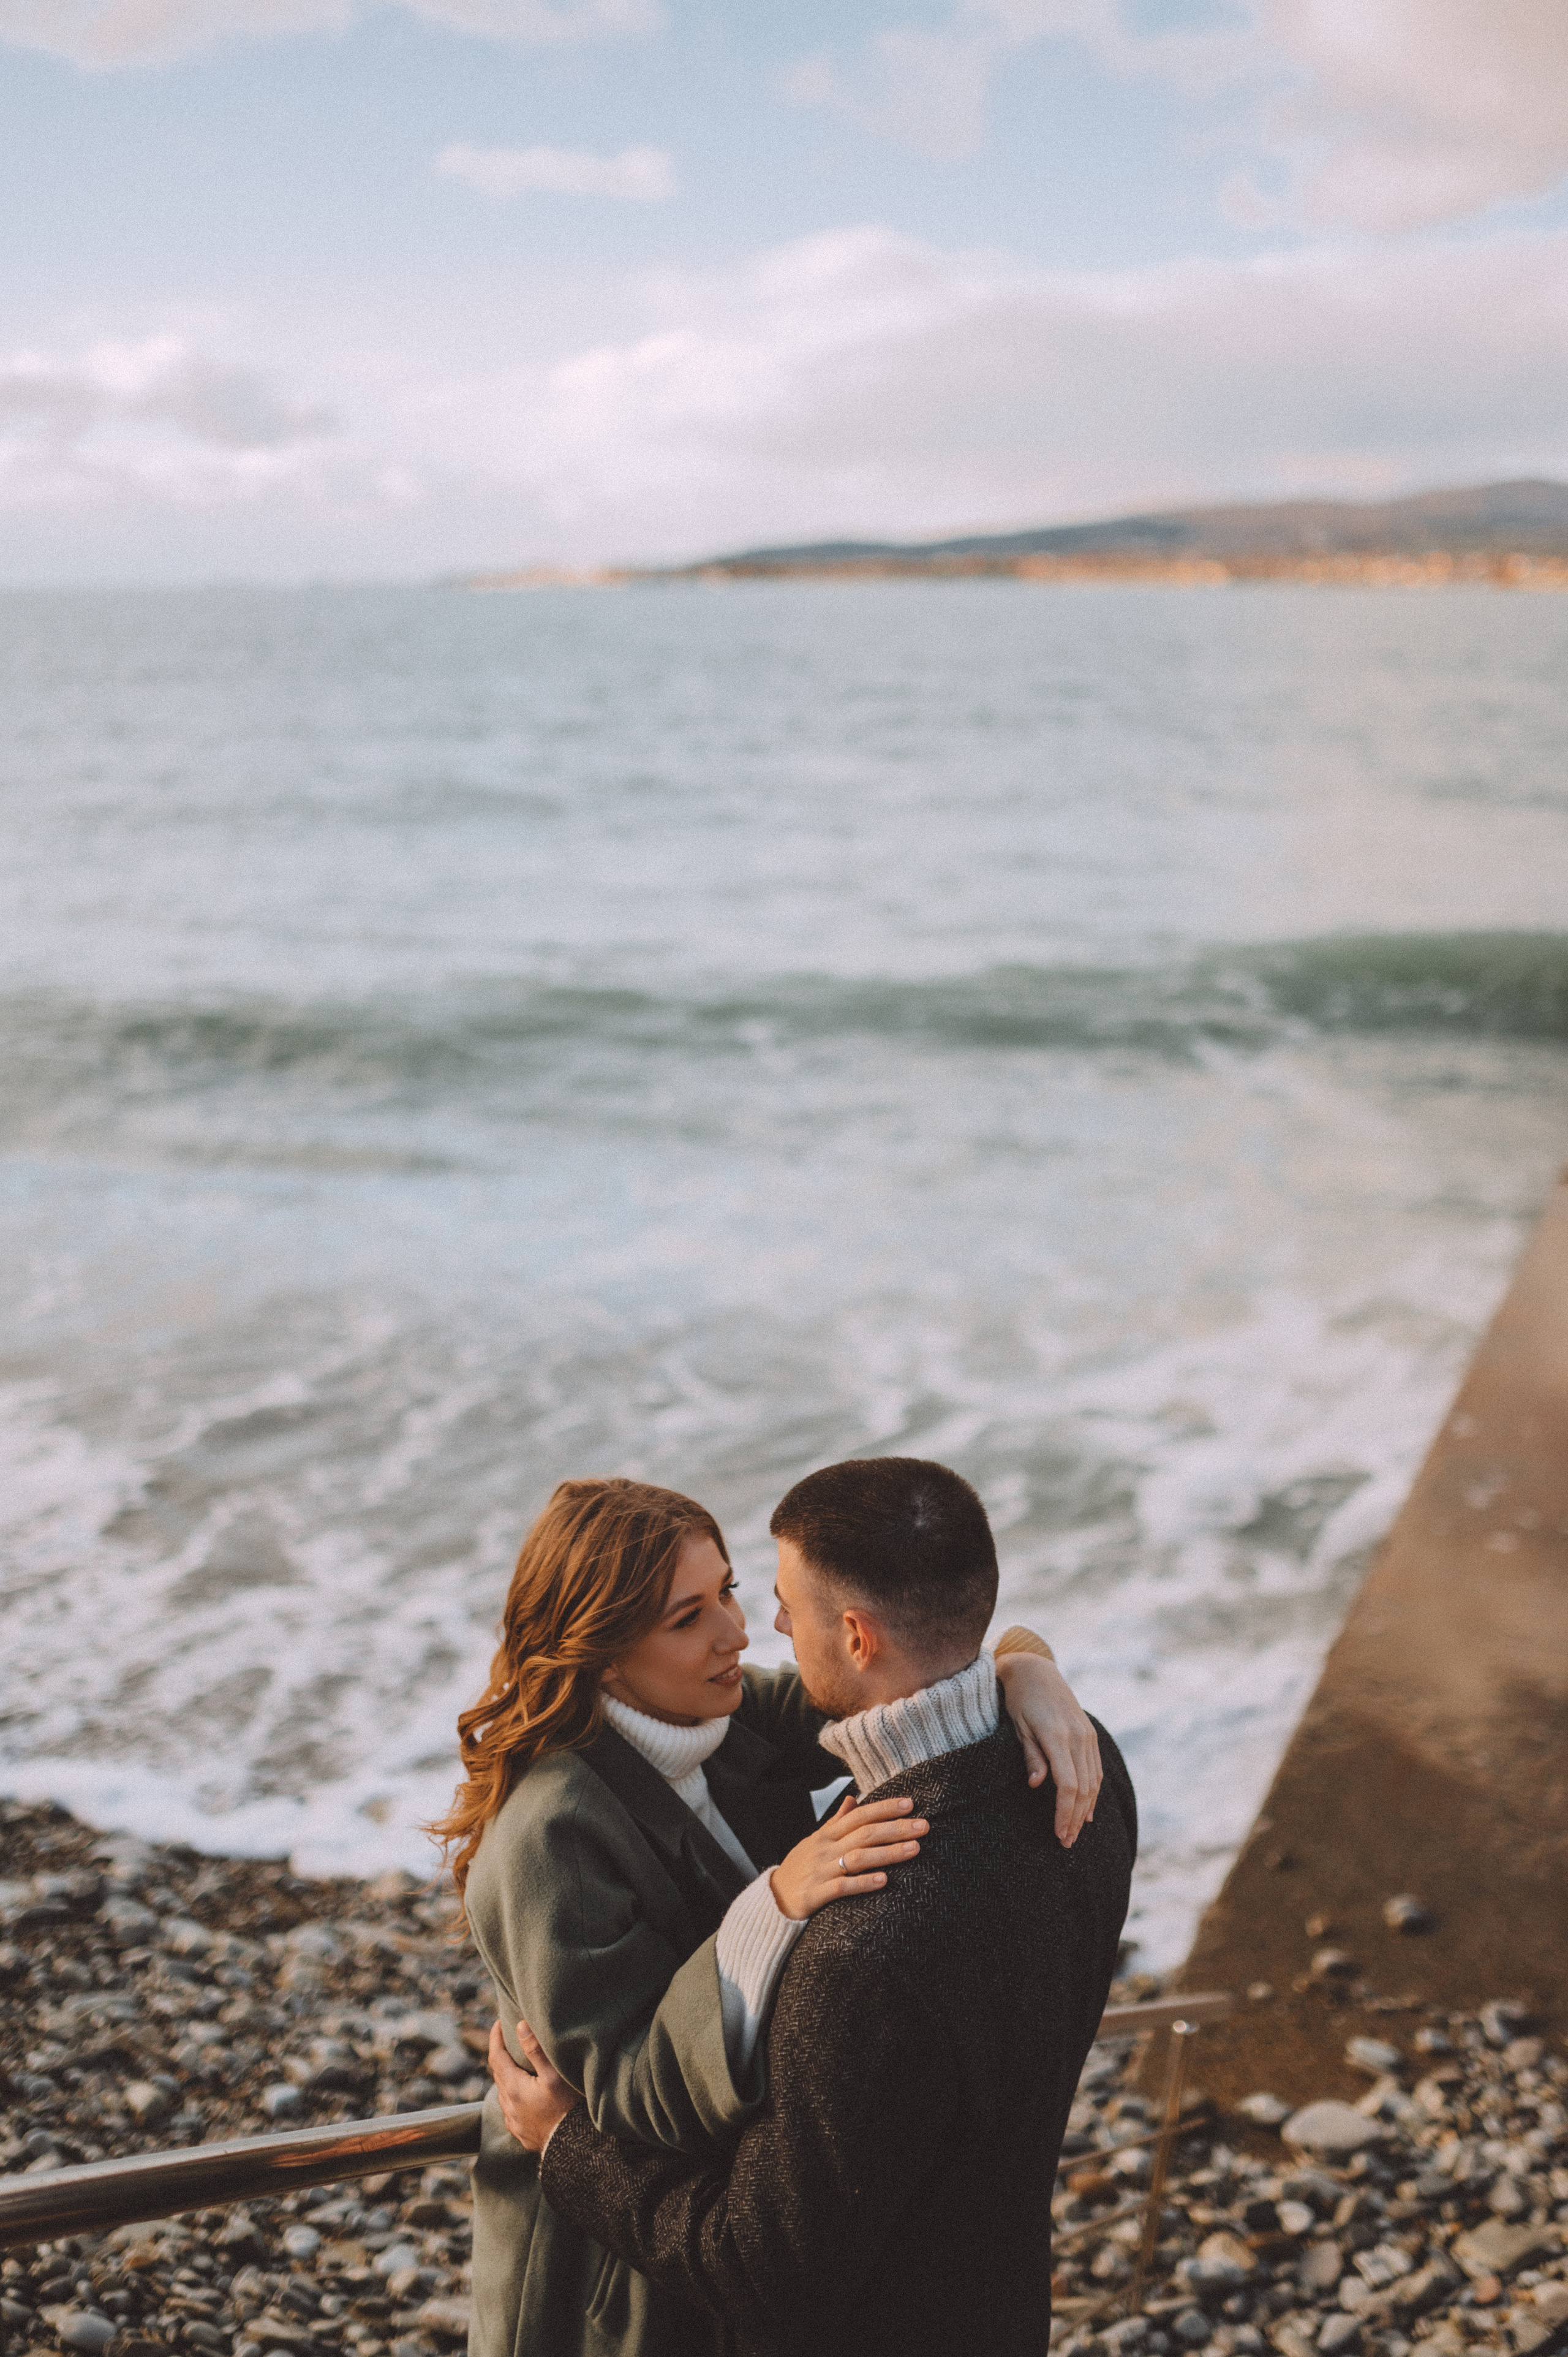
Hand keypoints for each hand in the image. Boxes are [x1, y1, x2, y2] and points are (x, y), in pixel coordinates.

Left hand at [487, 2017, 581, 2153]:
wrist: (573, 2148)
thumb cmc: (567, 2109)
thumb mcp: (554, 2076)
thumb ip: (535, 2050)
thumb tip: (519, 2026)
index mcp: (514, 2088)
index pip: (496, 2056)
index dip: (495, 2037)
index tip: (498, 2022)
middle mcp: (509, 2105)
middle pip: (498, 2074)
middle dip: (501, 2055)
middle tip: (509, 2039)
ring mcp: (514, 2121)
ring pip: (503, 2093)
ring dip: (507, 2076)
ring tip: (517, 2065)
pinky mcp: (521, 2133)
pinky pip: (511, 2109)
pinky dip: (513, 2096)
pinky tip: (524, 2095)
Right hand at [768, 1793, 927, 1920]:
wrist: (772, 1899)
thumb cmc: (800, 1867)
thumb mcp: (815, 1841)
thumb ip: (835, 1822)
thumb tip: (853, 1798)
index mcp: (826, 1834)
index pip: (859, 1815)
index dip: (884, 1808)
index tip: (910, 1804)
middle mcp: (825, 1849)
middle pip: (864, 1834)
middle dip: (895, 1828)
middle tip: (924, 1826)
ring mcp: (820, 1871)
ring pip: (857, 1858)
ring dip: (887, 1853)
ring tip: (914, 1849)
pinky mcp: (815, 1895)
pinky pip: (842, 1887)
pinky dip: (863, 1883)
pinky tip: (883, 1880)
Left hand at [994, 1650, 1101, 1846]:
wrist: (1036, 1670)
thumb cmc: (1019, 1700)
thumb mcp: (1018, 1726)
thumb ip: (1031, 1755)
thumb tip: (1037, 1786)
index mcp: (1058, 1736)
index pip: (1068, 1784)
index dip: (1065, 1813)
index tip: (1058, 1834)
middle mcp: (1078, 1737)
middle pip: (1083, 1788)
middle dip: (1075, 1818)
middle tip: (1065, 1843)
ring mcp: (1088, 1735)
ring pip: (1093, 1781)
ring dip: (1085, 1809)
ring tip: (1074, 1832)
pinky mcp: (1090, 1735)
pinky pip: (1095, 1769)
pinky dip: (1093, 1792)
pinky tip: (1086, 1810)